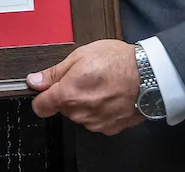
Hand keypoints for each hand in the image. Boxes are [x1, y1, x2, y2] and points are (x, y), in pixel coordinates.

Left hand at [26, 40, 143, 135]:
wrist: (149, 75)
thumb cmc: (118, 62)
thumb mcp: (80, 56)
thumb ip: (54, 72)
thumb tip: (35, 80)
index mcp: (68, 94)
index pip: (40, 107)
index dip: (41, 97)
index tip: (45, 90)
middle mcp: (80, 113)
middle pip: (62, 108)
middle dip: (68, 94)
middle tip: (83, 78)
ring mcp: (96, 122)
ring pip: (80, 114)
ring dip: (85, 102)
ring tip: (100, 85)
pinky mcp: (110, 127)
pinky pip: (96, 119)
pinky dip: (99, 110)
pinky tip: (109, 95)